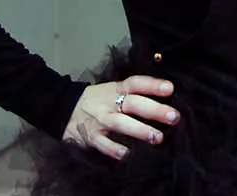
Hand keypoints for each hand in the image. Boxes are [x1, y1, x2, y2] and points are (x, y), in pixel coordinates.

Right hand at [62, 76, 179, 159]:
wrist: (63, 108)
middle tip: (174, 117)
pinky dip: (113, 148)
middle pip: (134, 104)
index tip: (171, 89)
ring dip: (140, 130)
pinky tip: (125, 154)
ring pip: (120, 124)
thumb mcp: (114, 90)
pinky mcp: (90, 136)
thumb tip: (165, 100)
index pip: (136, 83)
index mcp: (117, 88)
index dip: (153, 85)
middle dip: (154, 110)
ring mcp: (100, 120)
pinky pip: (102, 143)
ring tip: (158, 138)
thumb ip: (135, 94)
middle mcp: (110, 103)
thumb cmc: (98, 99)